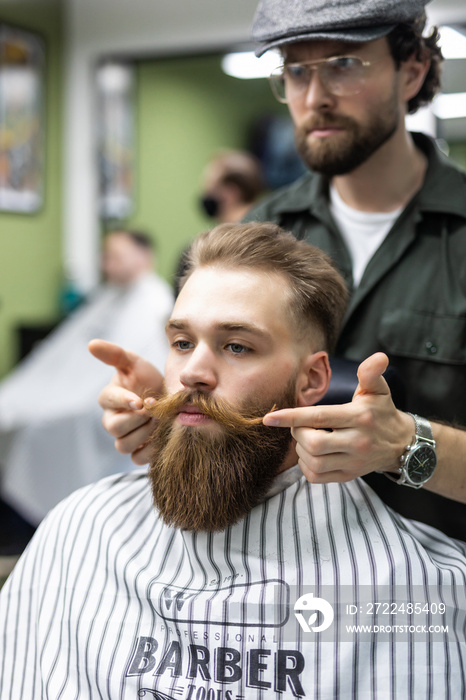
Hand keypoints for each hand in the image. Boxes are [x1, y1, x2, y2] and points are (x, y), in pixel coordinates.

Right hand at [88, 339, 162, 464]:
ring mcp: (124, 438)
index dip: (124, 401)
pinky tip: (161, 437)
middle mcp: (112, 420)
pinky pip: (137, 459)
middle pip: (114, 428)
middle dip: (137, 419)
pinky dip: (150, 451)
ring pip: (123, 445)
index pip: (108, 400)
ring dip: (144, 434)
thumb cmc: (149, 379)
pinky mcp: (137, 452)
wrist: (172, 399)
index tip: (141, 400)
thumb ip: (114, 354)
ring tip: (160, 422)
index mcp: (109, 398)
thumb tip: (91, 344)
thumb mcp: (134, 363)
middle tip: (155, 411)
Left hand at [263, 353, 413, 483]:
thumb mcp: (379, 390)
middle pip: (313, 443)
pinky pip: (317, 476)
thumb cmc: (382, 412)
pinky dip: (306, 466)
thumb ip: (371, 373)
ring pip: (313, 462)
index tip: (269, 418)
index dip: (292, 417)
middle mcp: (357, 442)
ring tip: (305, 438)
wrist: (402, 444)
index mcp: (360, 417)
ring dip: (300, 450)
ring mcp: (353, 462)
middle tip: (299, 425)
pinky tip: (310, 454)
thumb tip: (378, 357)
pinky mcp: (349, 475)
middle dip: (297, 433)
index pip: (320, 417)